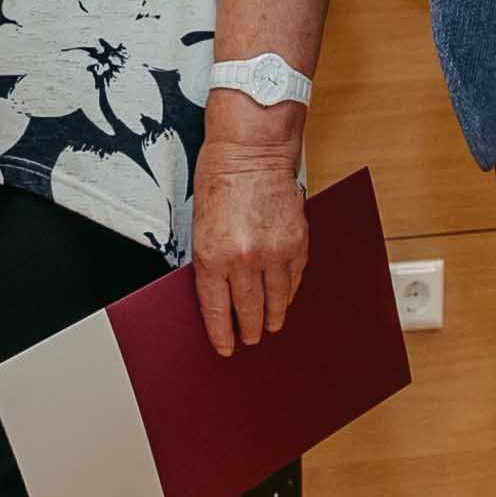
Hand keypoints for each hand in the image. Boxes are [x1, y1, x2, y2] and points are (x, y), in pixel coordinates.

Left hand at [189, 110, 311, 357]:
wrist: (250, 148)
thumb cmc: (219, 179)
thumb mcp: (198, 225)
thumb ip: (209, 261)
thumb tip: (218, 294)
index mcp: (212, 255)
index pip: (217, 310)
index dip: (221, 334)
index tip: (225, 347)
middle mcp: (243, 258)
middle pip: (248, 310)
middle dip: (249, 330)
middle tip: (250, 339)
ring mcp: (274, 252)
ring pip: (276, 301)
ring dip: (273, 317)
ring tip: (271, 325)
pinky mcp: (297, 242)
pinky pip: (294, 279)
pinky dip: (289, 292)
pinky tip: (284, 298)